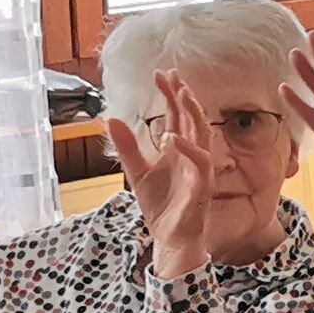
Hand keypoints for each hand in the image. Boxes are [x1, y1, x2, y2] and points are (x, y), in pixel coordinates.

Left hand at [109, 78, 220, 278]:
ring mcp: (199, 169)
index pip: (176, 115)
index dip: (170, 94)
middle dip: (183, 95)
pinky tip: (170, 137)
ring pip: (202, 133)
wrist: (170, 239)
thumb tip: (112, 118)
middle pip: (192, 117)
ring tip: (181, 94)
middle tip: (172, 75)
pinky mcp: (202, 185)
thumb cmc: (160, 207)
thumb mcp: (136, 173)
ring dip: (192, 113)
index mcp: (178, 150)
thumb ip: (127, 147)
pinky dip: (185, 147)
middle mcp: (192, 154)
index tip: (160, 74)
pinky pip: (200, 161)